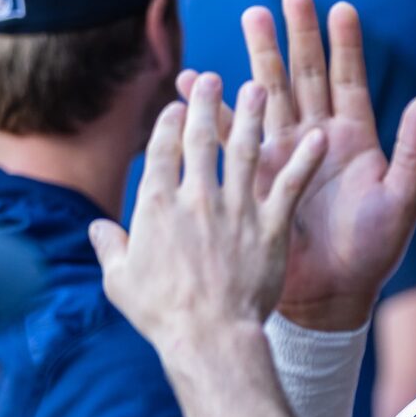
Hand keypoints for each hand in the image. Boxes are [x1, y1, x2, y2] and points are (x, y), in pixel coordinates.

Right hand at [89, 73, 326, 354]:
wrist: (210, 337)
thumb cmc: (163, 315)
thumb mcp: (121, 282)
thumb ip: (110, 248)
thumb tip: (96, 230)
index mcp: (156, 206)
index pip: (162, 151)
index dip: (170, 124)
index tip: (178, 108)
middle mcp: (196, 198)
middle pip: (201, 140)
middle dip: (206, 104)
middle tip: (213, 79)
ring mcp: (236, 211)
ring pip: (246, 151)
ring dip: (253, 117)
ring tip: (261, 89)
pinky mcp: (270, 228)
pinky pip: (290, 186)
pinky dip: (305, 160)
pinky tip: (319, 138)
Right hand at [180, 0, 415, 329]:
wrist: (333, 296)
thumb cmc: (374, 254)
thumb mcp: (401, 201)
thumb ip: (413, 152)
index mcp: (354, 142)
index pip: (348, 81)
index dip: (345, 46)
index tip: (342, 7)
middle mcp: (317, 140)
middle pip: (305, 76)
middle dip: (298, 35)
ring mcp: (282, 155)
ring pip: (269, 94)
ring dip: (259, 56)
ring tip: (251, 15)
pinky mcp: (254, 177)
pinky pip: (232, 136)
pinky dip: (217, 109)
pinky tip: (201, 80)